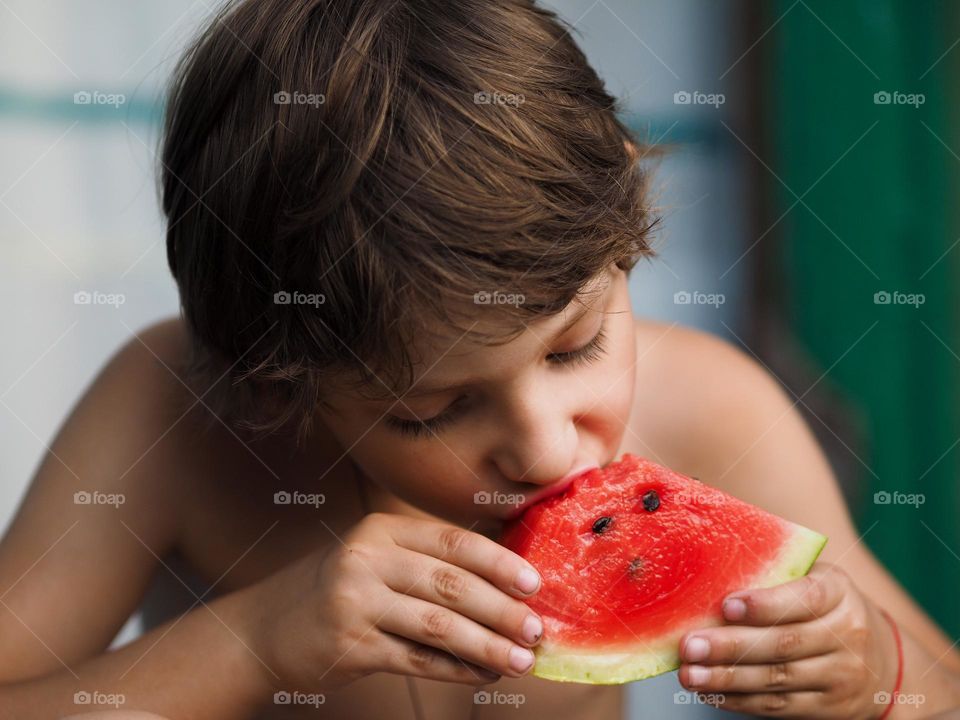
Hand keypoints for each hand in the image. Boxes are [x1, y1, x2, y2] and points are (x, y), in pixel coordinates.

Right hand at [244, 512, 542, 694]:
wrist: (265, 629)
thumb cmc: (337, 590)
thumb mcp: (376, 560)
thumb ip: (428, 564)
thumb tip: (506, 586)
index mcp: (381, 530)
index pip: (453, 542)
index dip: (499, 563)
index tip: (535, 584)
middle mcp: (366, 559)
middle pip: (451, 584)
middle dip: (501, 609)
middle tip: (536, 630)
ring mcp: (355, 602)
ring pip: (439, 625)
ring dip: (486, 645)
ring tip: (520, 660)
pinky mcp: (350, 645)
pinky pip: (417, 659)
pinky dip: (456, 670)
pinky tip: (481, 676)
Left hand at [677, 562, 896, 717]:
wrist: (881, 660)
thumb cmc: (825, 607)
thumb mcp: (813, 580)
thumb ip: (774, 578)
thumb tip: (709, 581)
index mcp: (838, 593)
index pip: (804, 598)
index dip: (764, 604)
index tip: (726, 605)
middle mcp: (847, 635)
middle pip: (783, 644)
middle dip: (731, 646)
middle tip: (690, 646)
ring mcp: (842, 676)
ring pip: (777, 679)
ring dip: (728, 679)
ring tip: (690, 674)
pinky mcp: (831, 708)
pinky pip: (779, 706)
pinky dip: (740, 700)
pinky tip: (711, 692)